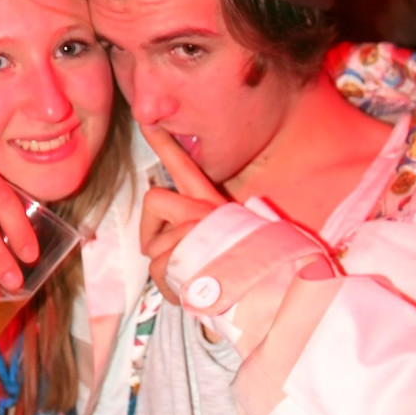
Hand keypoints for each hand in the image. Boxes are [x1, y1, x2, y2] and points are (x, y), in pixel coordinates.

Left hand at [139, 126, 225, 301]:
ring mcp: (197, 229)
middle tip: (170, 254)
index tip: (147, 119)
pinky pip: (157, 267)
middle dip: (152, 233)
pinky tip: (190, 290)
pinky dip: (168, 286)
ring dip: (165, 269)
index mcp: (213, 206)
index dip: (165, 142)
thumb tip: (157, 249)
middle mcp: (205, 210)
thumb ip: (193, 242)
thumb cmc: (240, 280)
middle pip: (153, 199)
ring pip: (153, 245)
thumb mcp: (221, 251)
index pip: (185, 167)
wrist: (268, 295)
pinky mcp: (190, 250)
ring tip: (192, 279)